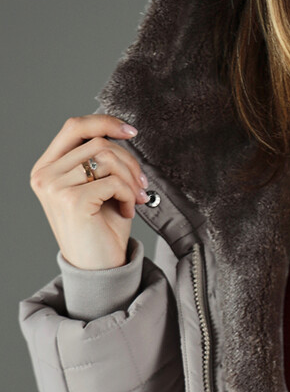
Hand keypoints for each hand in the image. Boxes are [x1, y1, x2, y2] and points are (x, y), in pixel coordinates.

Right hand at [30, 114, 146, 269]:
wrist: (99, 269)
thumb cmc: (101, 229)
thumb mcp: (99, 187)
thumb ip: (101, 160)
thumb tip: (121, 133)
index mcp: (48, 167)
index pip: (74, 127)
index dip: (104, 122)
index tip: (131, 131)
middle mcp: (45, 175)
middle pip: (97, 142)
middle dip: (129, 161)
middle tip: (141, 184)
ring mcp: (55, 188)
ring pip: (107, 158)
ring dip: (130, 178)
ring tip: (135, 198)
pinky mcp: (71, 201)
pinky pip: (113, 181)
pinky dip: (129, 194)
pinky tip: (129, 211)